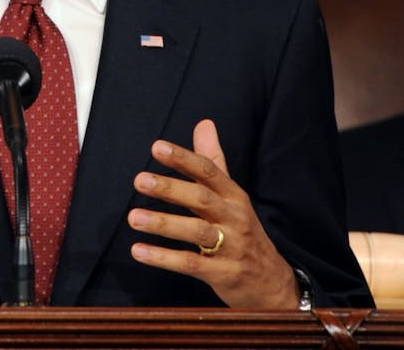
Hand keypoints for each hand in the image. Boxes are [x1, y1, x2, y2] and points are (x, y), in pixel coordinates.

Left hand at [126, 119, 299, 308]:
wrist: (270, 281)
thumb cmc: (243, 231)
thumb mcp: (232, 195)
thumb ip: (213, 160)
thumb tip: (204, 123)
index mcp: (234, 195)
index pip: (209, 171)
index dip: (183, 158)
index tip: (157, 147)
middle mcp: (234, 217)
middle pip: (202, 199)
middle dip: (170, 189)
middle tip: (140, 180)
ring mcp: (231, 246)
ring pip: (196, 232)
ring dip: (163, 224)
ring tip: (133, 217)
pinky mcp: (222, 273)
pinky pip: (191, 264)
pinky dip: (164, 258)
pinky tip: (139, 251)